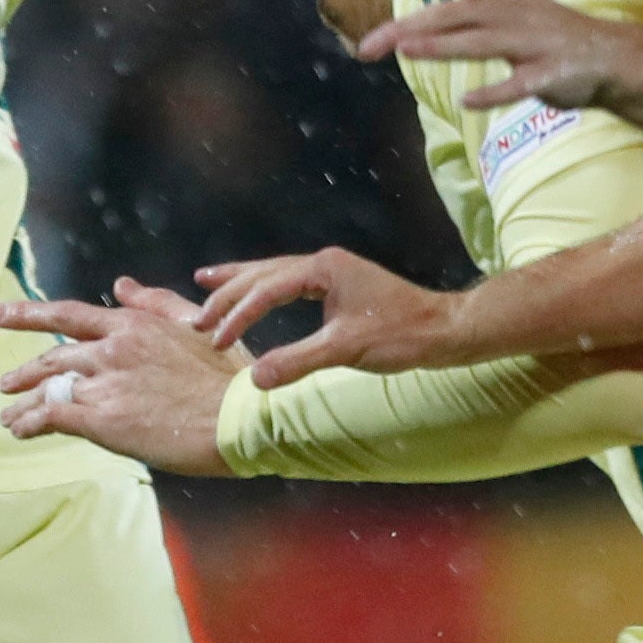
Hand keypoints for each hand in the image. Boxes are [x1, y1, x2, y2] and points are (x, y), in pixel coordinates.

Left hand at [0, 279, 243, 472]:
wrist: (237, 416)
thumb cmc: (227, 376)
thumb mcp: (194, 324)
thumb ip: (154, 302)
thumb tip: (120, 284)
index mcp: (132, 324)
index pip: (69, 315)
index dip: (29, 315)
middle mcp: (111, 349)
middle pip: (53, 357)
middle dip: (24, 372)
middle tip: (3, 383)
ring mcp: (104, 384)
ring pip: (49, 389)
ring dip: (24, 404)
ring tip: (9, 416)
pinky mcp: (102, 419)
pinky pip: (53, 417)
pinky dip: (32, 424)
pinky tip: (22, 431)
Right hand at [189, 247, 464, 387]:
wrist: (444, 330)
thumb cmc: (401, 336)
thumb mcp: (346, 351)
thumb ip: (298, 362)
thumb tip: (254, 378)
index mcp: (324, 269)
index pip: (267, 288)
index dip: (238, 314)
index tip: (215, 340)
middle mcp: (324, 263)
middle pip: (264, 273)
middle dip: (228, 294)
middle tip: (197, 318)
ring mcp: (332, 272)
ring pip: (274, 273)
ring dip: (240, 282)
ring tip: (206, 281)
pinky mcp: (339, 284)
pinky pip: (289, 282)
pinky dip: (265, 288)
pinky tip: (256, 294)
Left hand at [359, 0, 642, 110]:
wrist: (606, 56)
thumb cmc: (543, 23)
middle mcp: (512, 10)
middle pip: (456, 14)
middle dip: (411, 26)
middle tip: (368, 45)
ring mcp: (531, 42)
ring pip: (481, 43)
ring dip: (443, 47)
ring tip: (408, 52)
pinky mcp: (547, 75)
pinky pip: (518, 85)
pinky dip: (494, 93)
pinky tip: (468, 101)